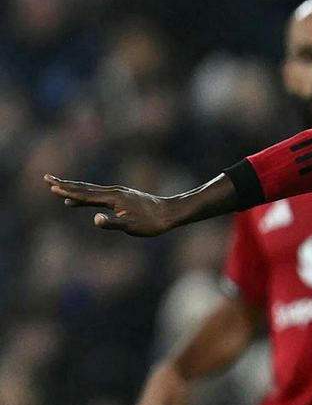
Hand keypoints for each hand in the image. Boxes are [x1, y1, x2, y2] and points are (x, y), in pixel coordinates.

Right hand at [44, 175, 177, 235]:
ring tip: (59, 188)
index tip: (52, 187)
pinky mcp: (123, 197)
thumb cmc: (152, 222)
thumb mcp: (131, 226)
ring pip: (91, 191)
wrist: (170, 212)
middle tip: (47, 178)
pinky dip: (87, 196)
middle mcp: (113, 192)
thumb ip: (112, 223)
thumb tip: (95, 219)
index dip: (67, 192)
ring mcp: (118, 193)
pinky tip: (83, 201)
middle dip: (65, 184)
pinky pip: (99, 195)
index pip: (84, 195)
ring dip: (74, 189)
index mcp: (112, 198)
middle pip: (84, 188)